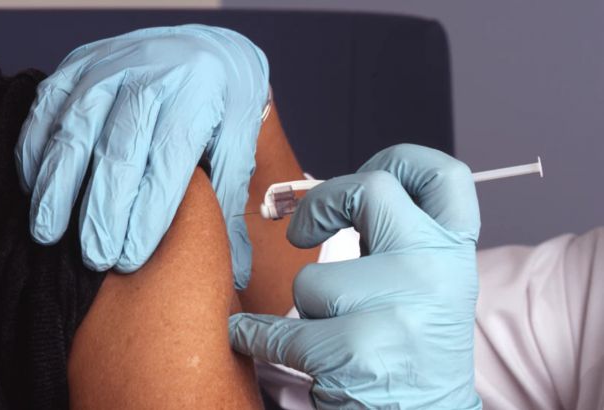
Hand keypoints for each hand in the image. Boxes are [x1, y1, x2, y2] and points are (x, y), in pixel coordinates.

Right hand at [15, 25, 269, 287]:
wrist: (205, 48)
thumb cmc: (224, 102)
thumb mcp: (241, 142)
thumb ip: (231, 201)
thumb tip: (237, 269)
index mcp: (196, 96)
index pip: (167, 162)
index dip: (147, 213)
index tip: (129, 258)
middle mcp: (149, 77)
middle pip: (119, 151)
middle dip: (103, 210)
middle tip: (95, 257)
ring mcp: (109, 67)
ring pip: (75, 131)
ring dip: (58, 185)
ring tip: (49, 232)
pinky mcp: (79, 64)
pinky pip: (48, 107)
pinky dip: (36, 147)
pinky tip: (36, 187)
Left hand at [229, 144, 481, 408]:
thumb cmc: (412, 347)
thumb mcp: (423, 285)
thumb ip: (394, 238)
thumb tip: (332, 197)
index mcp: (453, 253)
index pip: (445, 175)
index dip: (402, 159)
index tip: (367, 169)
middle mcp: (435, 270)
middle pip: (370, 190)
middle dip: (321, 202)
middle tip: (300, 229)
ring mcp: (400, 308)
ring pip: (313, 279)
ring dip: (308, 308)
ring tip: (331, 333)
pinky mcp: (358, 350)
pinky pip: (279, 328)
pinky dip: (255, 334)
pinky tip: (252, 337)